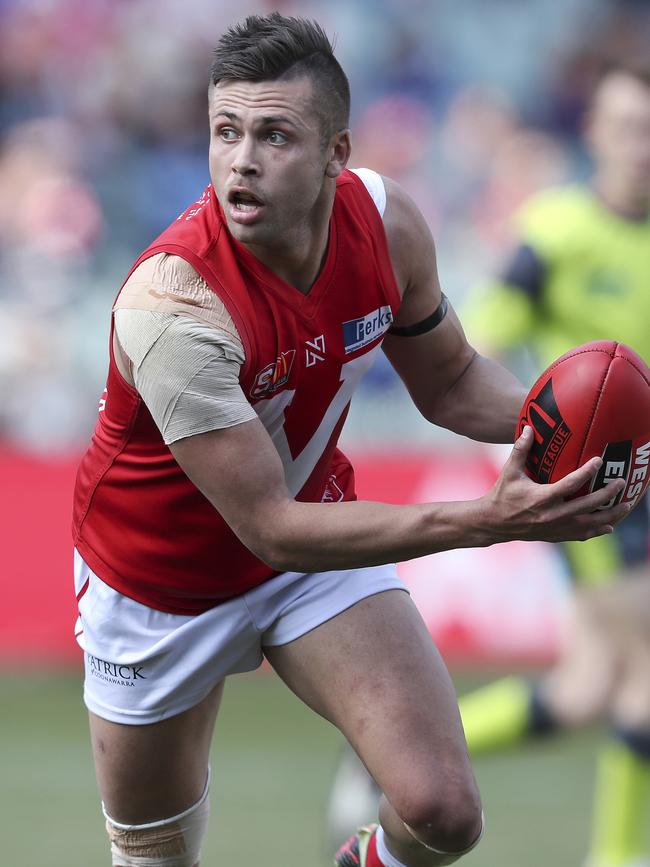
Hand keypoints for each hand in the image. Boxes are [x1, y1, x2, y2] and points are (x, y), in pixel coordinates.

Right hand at [482, 426, 630, 543]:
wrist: (493, 523)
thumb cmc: (501, 495)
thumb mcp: (509, 471)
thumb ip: (520, 450)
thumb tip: (529, 427)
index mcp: (541, 498)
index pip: (570, 484)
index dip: (587, 472)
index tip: (599, 461)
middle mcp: (551, 515)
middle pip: (586, 506)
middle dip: (607, 495)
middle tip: (620, 483)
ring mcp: (555, 528)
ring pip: (589, 524)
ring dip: (609, 516)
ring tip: (626, 506)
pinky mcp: (555, 536)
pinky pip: (581, 535)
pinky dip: (596, 531)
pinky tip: (609, 526)